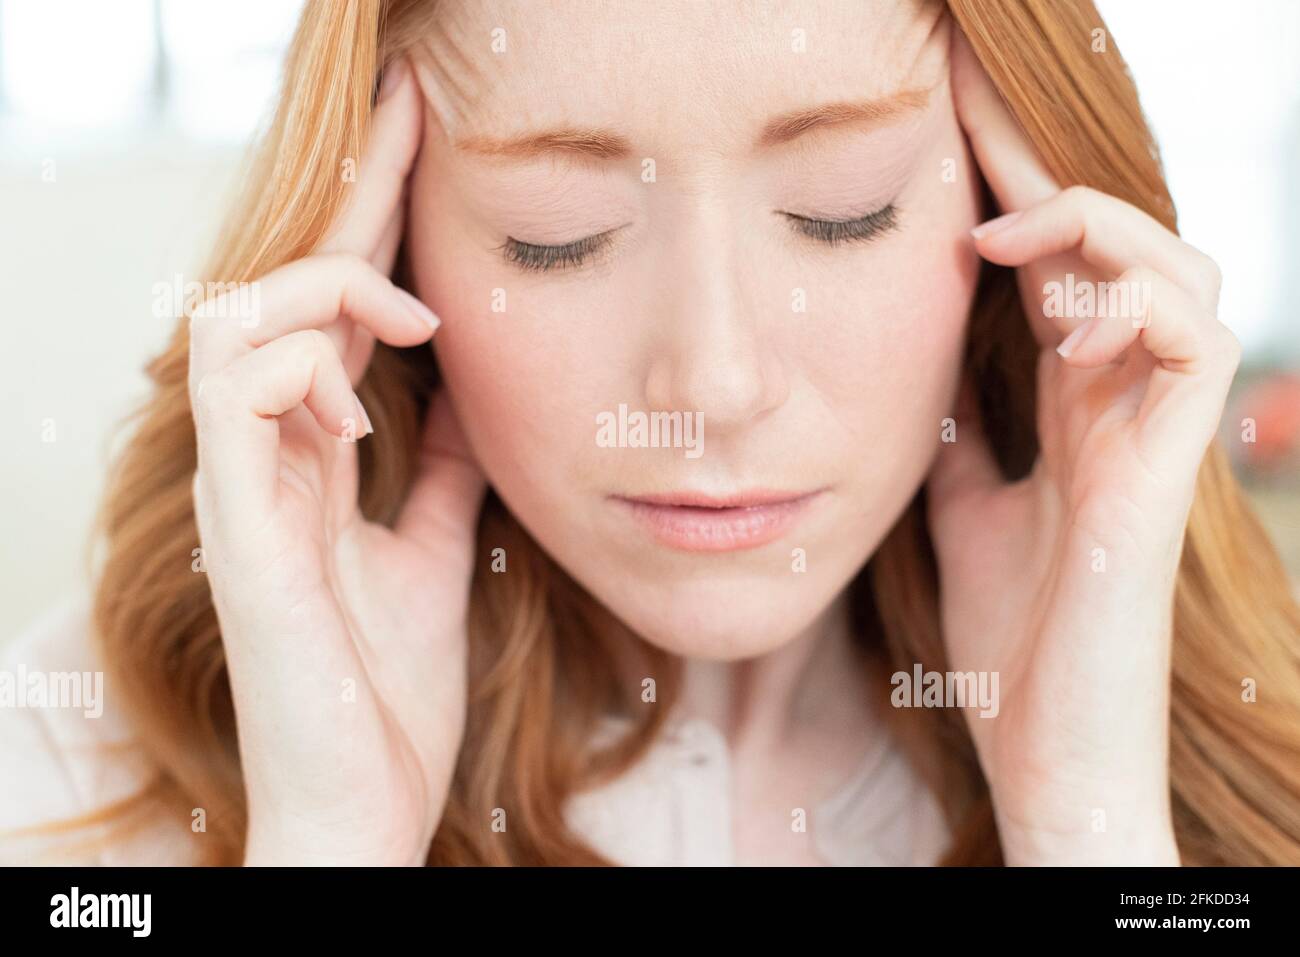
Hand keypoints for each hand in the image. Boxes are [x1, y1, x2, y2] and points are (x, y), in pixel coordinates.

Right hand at [188, 58, 485, 865]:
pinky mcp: (239, 535)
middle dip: (348, 194)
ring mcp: (240, 492)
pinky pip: (235, 398)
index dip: (369, 216)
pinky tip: (365, 404)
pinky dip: (302, 371)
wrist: (367, 803)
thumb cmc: (388, 689)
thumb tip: (467, 391)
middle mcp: (260, 458)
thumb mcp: (435, 549)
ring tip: (408, 329)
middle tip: (414, 122)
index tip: (417, 130)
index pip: (329, 308)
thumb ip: (440, 468)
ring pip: (232, 318)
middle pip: (280, 284)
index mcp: (307, 458)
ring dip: (324, 295)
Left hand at [926, 33, 1239, 863]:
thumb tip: (929, 366)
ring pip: (1184, 273)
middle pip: (1126, 250)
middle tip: (973, 138)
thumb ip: (965, 432)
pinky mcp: (1166, 473)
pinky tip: (1060, 316)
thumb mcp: (963, 507)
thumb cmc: (1010, 639)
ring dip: (1103, 230)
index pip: (1058, 274)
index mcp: (1073, 407)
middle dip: (1056, 181)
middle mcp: (1121, 405)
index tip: (949, 142)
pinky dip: (1137, 304)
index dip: (1017, 200)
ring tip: (1011, 232)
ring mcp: (1153, 434)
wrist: (1042, 748)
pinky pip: (1196, 342)